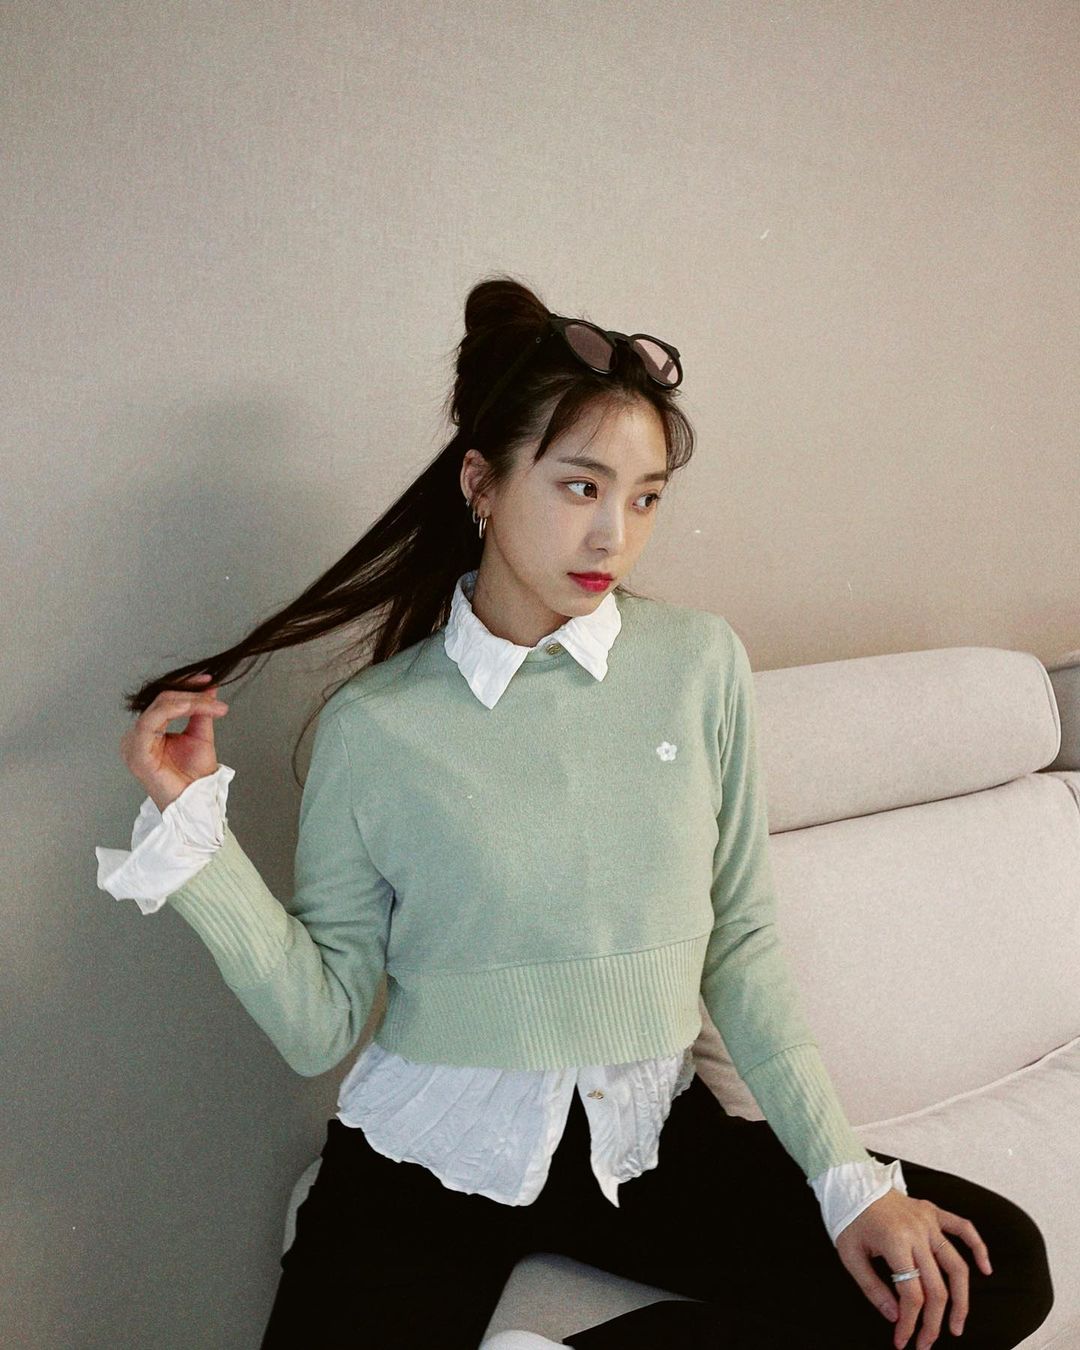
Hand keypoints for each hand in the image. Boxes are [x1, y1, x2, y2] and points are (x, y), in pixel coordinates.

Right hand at [120, 672, 229, 813]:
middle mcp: (136, 735)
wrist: (196, 801)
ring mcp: (134, 744)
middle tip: (212, 692)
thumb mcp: (200, 734)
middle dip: (190, 692)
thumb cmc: (194, 775)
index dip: (185, 685)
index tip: (208, 680)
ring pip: (159, 706)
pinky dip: (173, 710)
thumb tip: (209, 687)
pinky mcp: (138, 753)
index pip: (163, 698)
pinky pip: (152, 721)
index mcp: (148, 731)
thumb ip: (200, 711)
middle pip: (161, 699)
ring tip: (210, 704)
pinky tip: (190, 707)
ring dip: (188, 701)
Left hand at [834, 1188, 992, 1348]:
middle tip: (926, 1344)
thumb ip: (872, 1288)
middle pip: (936, 1287)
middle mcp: (917, 1231)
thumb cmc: (848, 1218)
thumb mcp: (850, 1256)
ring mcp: (928, 1220)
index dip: (909, 1322)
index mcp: (895, 1241)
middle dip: (933, 1322)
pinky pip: (963, 1227)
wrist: (849, 1181)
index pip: (912, 1294)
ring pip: (956, 1265)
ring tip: (957, 1325)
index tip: (902, 1340)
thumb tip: (896, 1317)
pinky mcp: (933, 1211)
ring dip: (962, 1300)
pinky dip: (978, 1247)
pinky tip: (985, 1269)